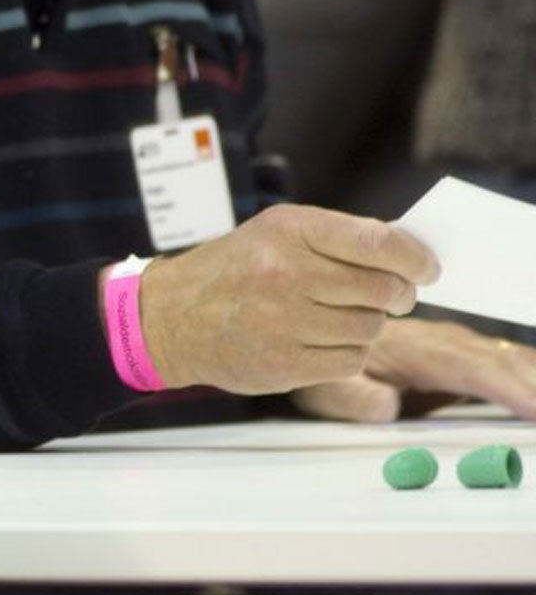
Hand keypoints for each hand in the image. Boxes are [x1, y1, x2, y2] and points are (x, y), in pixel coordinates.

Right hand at [138, 205, 439, 394]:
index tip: (427, 269)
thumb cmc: (232, 272)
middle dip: (398, 295)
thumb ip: (337, 241)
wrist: (168, 318)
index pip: (379, 243)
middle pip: (384, 290)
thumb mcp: (274, 234)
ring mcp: (283, 321)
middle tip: (390, 297)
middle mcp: (285, 273)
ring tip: (337, 317)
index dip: (416, 259)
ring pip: (371, 328)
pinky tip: (322, 341)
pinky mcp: (284, 363)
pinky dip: (348, 353)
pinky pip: (351, 361)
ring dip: (367, 324)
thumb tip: (411, 258)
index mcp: (287, 230)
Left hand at [293, 317, 535, 422]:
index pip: (471, 368)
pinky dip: (531, 377)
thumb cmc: (325, 367)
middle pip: (502, 362)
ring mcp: (458, 349)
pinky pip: (507, 365)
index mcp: (417, 350)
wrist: (319, 335)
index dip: (506, 388)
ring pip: (510, 361)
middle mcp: (444, 344)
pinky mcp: (464, 358)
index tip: (535, 408)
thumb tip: (387, 408)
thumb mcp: (327, 389)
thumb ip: (355, 398)